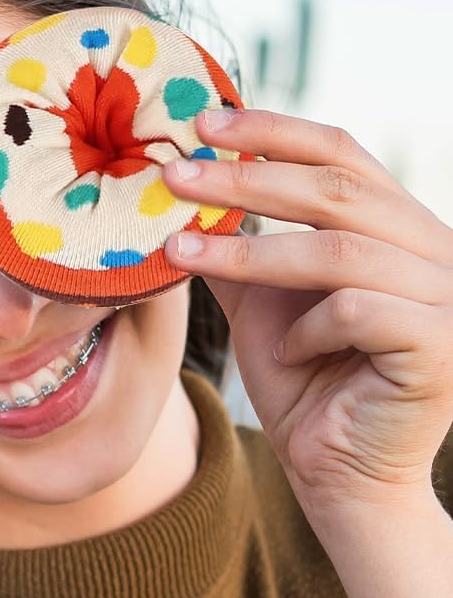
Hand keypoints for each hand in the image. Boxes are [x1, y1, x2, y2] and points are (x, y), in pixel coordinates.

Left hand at [162, 108, 452, 520]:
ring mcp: (448, 297)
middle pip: (337, 190)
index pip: (343, 155)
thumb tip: (182, 190)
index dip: (273, 131)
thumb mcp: (260, 303)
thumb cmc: (304, 386)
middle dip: (246, 177)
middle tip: (172, 174)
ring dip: (249, 250)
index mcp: (398, 228)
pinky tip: (290, 354)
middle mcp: (436, 250)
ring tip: (181, 254)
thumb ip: (237, 247)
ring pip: (338, 251)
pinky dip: (307, 329)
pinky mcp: (441, 346)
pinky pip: (357, 311)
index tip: (203, 122)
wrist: (337, 474)